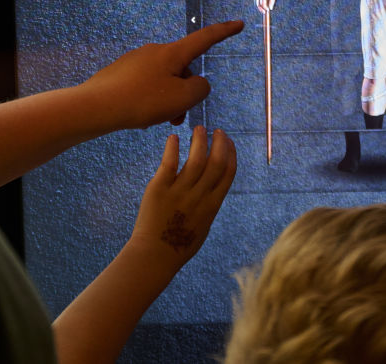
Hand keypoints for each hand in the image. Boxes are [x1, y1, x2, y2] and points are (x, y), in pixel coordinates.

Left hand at [84, 20, 243, 128]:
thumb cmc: (142, 101)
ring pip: (164, 80)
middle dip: (185, 93)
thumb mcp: (182, 98)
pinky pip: (145, 85)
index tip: (239, 23)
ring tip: (156, 120)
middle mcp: (155, 51)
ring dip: (168, 100)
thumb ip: (200, 89)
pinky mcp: (121, 73)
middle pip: (183, 69)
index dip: (224, 32)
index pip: (205, 38)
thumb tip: (196, 83)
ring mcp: (136, 61)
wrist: (96, 106)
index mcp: (172, 53)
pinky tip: (138, 116)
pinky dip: (150, 100)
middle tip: (176, 117)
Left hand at [128, 126, 236, 268]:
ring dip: (199, 140)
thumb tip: (213, 188)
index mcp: (212, 205)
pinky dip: (172, 148)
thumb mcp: (203, 226)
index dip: (231, 154)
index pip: (228, 173)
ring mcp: (179, 192)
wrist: (154, 255)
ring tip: (198, 129)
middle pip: (216, 162)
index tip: (229, 141)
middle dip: (219, 142)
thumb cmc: (178, 244)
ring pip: (195, 159)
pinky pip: (169, 163)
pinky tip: (173, 138)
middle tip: (217, 130)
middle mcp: (199, 197)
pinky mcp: (159, 189)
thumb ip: (209, 205)